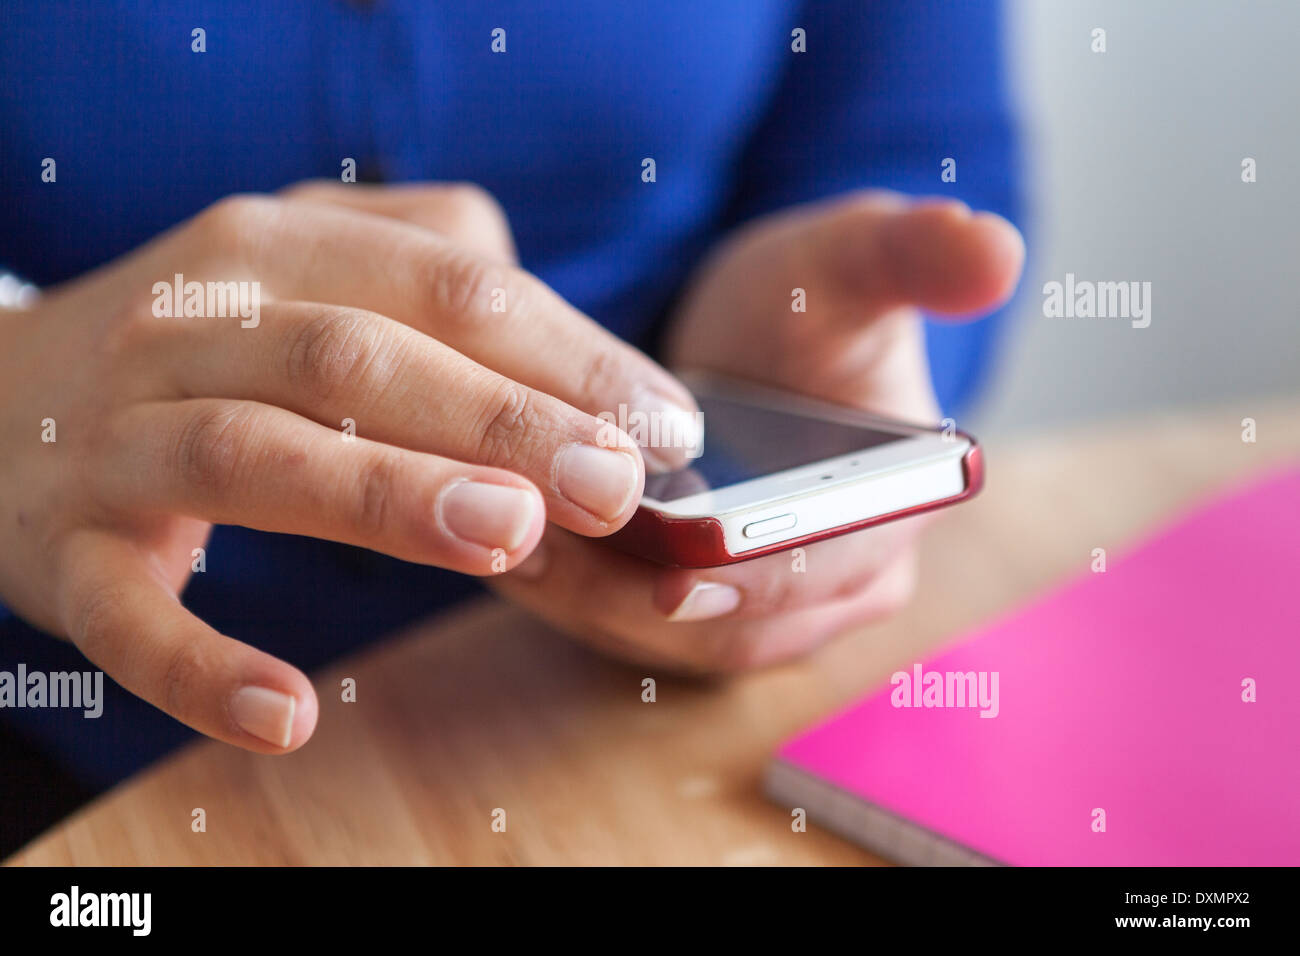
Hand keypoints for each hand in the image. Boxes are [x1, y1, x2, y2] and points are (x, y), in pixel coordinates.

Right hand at [0, 181, 697, 749]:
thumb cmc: (201, 340)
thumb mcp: (305, 262)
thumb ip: (436, 266)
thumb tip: (591, 355)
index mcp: (276, 248)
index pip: (448, 286)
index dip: (568, 354)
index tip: (662, 426)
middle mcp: (194, 326)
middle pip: (359, 359)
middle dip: (499, 419)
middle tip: (612, 483)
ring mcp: (120, 440)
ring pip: (256, 455)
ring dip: (384, 497)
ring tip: (508, 541)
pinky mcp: (62, 550)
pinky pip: (126, 615)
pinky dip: (200, 666)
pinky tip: (286, 717)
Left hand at [492, 192, 1022, 672]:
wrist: (753, 343)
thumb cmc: (806, 301)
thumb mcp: (850, 262)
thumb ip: (914, 254)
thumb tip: (996, 250)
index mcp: (902, 505)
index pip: (833, 570)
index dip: (762, 582)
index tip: (679, 575)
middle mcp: (849, 578)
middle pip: (747, 626)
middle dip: (646, 602)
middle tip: (552, 554)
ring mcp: (778, 608)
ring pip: (685, 640)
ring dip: (597, 607)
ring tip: (517, 549)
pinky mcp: (712, 613)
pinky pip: (643, 631)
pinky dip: (580, 602)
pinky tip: (518, 555)